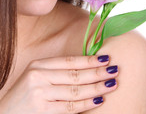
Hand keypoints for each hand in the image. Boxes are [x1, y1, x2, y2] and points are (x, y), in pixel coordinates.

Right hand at [0, 55, 117, 113]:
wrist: (5, 113)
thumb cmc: (26, 94)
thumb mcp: (37, 76)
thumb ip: (57, 72)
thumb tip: (86, 68)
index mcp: (39, 65)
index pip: (69, 61)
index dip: (89, 60)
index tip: (105, 59)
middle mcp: (39, 77)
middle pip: (75, 75)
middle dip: (97, 73)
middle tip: (114, 70)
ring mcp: (40, 94)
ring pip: (75, 91)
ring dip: (96, 88)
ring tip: (111, 84)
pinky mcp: (42, 111)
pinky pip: (70, 107)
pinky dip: (86, 103)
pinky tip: (98, 100)